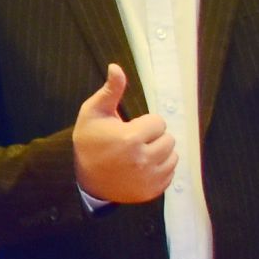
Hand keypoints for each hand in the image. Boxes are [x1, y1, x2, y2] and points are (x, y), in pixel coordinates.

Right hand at [73, 63, 179, 205]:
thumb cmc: (89, 142)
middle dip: (154, 138)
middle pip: (169, 139)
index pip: (159, 123)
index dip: (145, 123)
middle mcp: (143, 160)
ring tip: (140, 154)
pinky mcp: (152, 191)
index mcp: (130, 138)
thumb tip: (116, 66)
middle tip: (135, 142)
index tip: (130, 129)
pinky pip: (171, 174)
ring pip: (173, 157)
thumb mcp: (93, 113)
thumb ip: (110, 91)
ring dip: (160, 153)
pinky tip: (143, 168)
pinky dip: (160, 169)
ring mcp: (149, 178)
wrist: (85, 180)